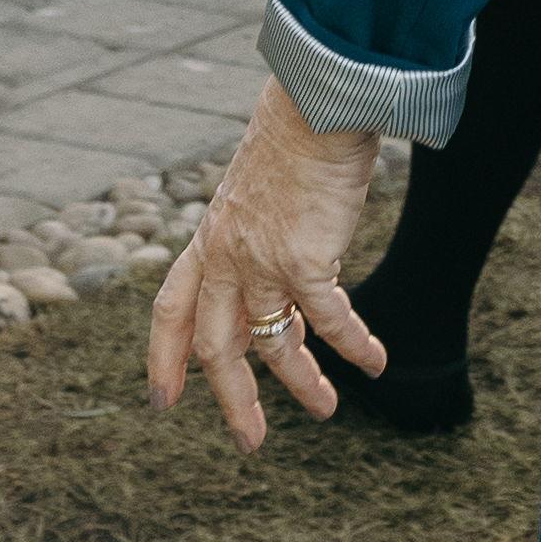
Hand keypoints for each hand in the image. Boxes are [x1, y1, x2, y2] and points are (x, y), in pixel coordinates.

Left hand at [147, 86, 386, 447]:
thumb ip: (257, 221)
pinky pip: (329, 320)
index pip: (171, 310)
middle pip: (216, 347)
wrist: (318, 99)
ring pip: (274, 343)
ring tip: (326, 412)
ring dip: (302, 384)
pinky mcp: (305, 259)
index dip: (165, 359)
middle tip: (249, 442)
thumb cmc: (299, 130)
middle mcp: (226, 257)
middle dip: (232, 400)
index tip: (162, 400)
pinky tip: (377, 361)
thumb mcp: (257, 184)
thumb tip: (282, 240)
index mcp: (209, 238)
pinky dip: (354, 346)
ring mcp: (262, 261)